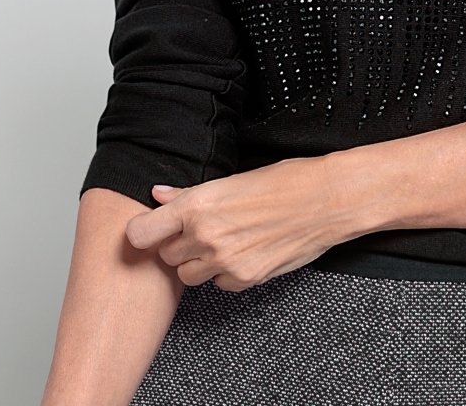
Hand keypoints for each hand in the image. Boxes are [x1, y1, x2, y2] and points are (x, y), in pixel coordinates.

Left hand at [125, 156, 355, 291]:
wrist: (325, 202)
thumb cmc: (285, 182)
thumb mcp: (232, 180)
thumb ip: (190, 194)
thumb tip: (159, 195)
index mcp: (199, 204)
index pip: (142, 233)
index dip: (141, 234)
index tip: (147, 232)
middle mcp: (206, 235)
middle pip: (166, 255)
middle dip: (178, 244)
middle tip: (201, 229)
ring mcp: (224, 262)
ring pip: (188, 275)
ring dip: (198, 261)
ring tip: (224, 240)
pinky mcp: (244, 280)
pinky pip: (217, 284)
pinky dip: (224, 273)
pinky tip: (244, 252)